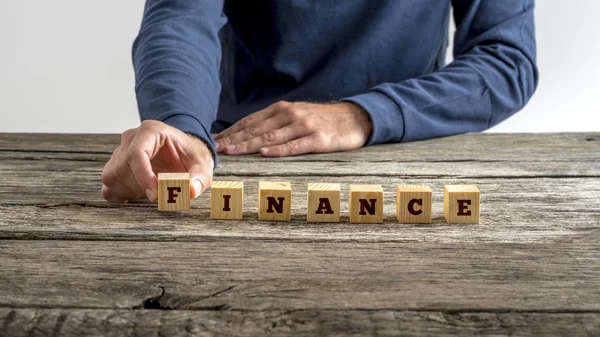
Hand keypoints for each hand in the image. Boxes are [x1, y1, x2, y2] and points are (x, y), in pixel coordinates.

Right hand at [101, 120, 213, 203]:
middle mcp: (131, 138)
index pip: (136, 154)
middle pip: (121, 167)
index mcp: (151, 131)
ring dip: (130, 191)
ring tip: (151, 191)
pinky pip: (107, 184)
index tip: (154, 195)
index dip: (143, 177)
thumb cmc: (191, 155)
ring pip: (111, 177)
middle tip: (160, 194)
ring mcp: (120, 151)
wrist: (183, 153)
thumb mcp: (203, 164)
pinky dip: (119, 194)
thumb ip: (199, 177)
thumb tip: (191, 190)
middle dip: (139, 187)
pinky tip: (137, 195)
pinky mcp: (115, 165)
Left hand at [214, 101, 372, 156]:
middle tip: (216, 149)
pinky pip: (295, 145)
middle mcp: (290, 115)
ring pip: (271, 137)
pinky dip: (279, 150)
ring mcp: (304, 126)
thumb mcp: (297, 116)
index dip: (232, 132)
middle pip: (257, 129)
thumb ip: (276, 123)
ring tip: (232, 152)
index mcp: (282, 109)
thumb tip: (250, 136)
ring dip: (249, 145)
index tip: (215, 142)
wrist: (355, 118)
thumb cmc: (322, 120)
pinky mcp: (318, 139)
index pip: (251, 121)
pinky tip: (265, 153)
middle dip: (234, 140)